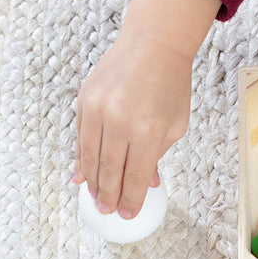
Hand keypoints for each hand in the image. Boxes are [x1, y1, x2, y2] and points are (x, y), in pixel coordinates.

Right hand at [73, 0, 220, 218]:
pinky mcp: (85, 100)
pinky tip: (82, 174)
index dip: (131, 198)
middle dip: (109, 196)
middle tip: (109, 212)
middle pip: (109, 171)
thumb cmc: (171, 84)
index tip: (128, 214)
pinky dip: (81, 158)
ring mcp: (99, 110)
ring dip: (93, 182)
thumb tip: (146, 182)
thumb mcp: (176, 123)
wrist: (154, 43)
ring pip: (90, 157)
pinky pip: (81, 137)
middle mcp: (120, 122)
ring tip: (97, 199)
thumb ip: (159, 153)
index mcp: (148, 130)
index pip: (135, 175)